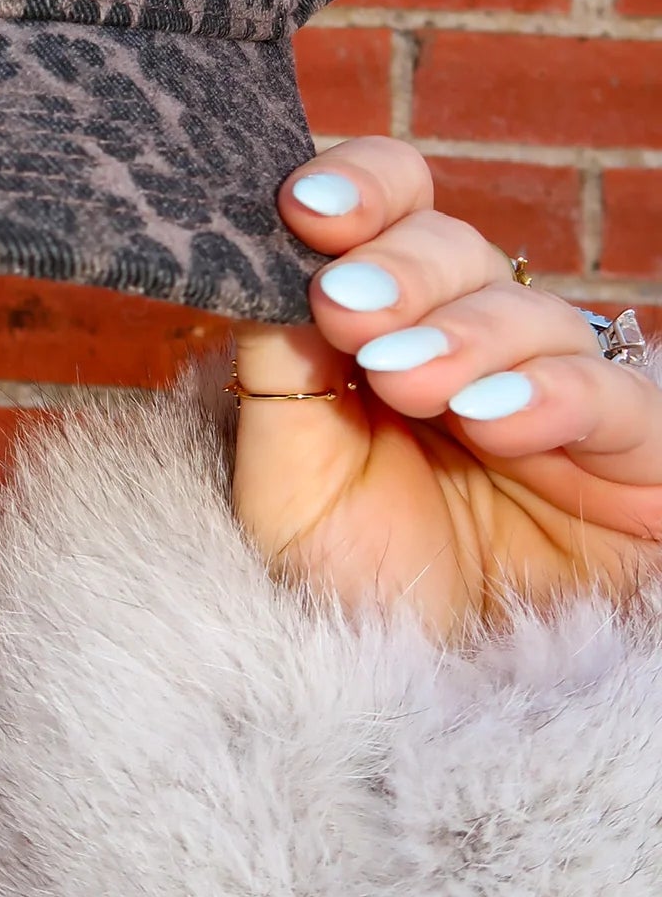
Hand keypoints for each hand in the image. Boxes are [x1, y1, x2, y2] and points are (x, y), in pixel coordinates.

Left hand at [232, 137, 661, 638]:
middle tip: (347, 306)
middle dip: (399, 270)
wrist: (422, 709)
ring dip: (462, 337)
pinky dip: (555, 398)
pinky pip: (618, 400)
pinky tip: (494, 420)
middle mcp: (477, 343)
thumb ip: (280, 367)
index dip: (364, 187)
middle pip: (458, 251)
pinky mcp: (638, 460)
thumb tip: (271, 257)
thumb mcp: (287, 480)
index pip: (395, 212)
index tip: (305, 205)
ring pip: (533, 317)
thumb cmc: (353, 587)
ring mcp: (561, 395)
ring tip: (403, 379)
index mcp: (392, 323)